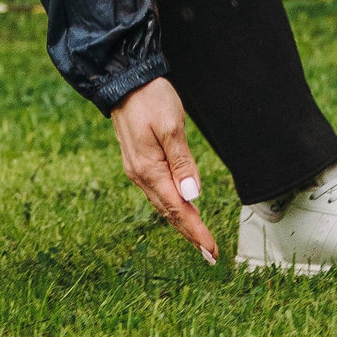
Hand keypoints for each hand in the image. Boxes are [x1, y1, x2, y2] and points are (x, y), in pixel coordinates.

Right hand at [111, 76, 217, 260]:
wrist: (125, 81)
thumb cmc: (151, 99)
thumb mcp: (172, 126)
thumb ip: (182, 162)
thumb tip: (192, 196)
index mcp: (149, 170)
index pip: (178, 209)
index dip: (196, 231)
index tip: (211, 250)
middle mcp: (141, 176)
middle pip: (170, 212)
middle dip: (191, 234)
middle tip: (210, 255)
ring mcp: (138, 170)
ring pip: (164, 204)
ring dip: (183, 223)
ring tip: (200, 240)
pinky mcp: (140, 162)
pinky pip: (158, 192)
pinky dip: (173, 207)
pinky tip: (182, 212)